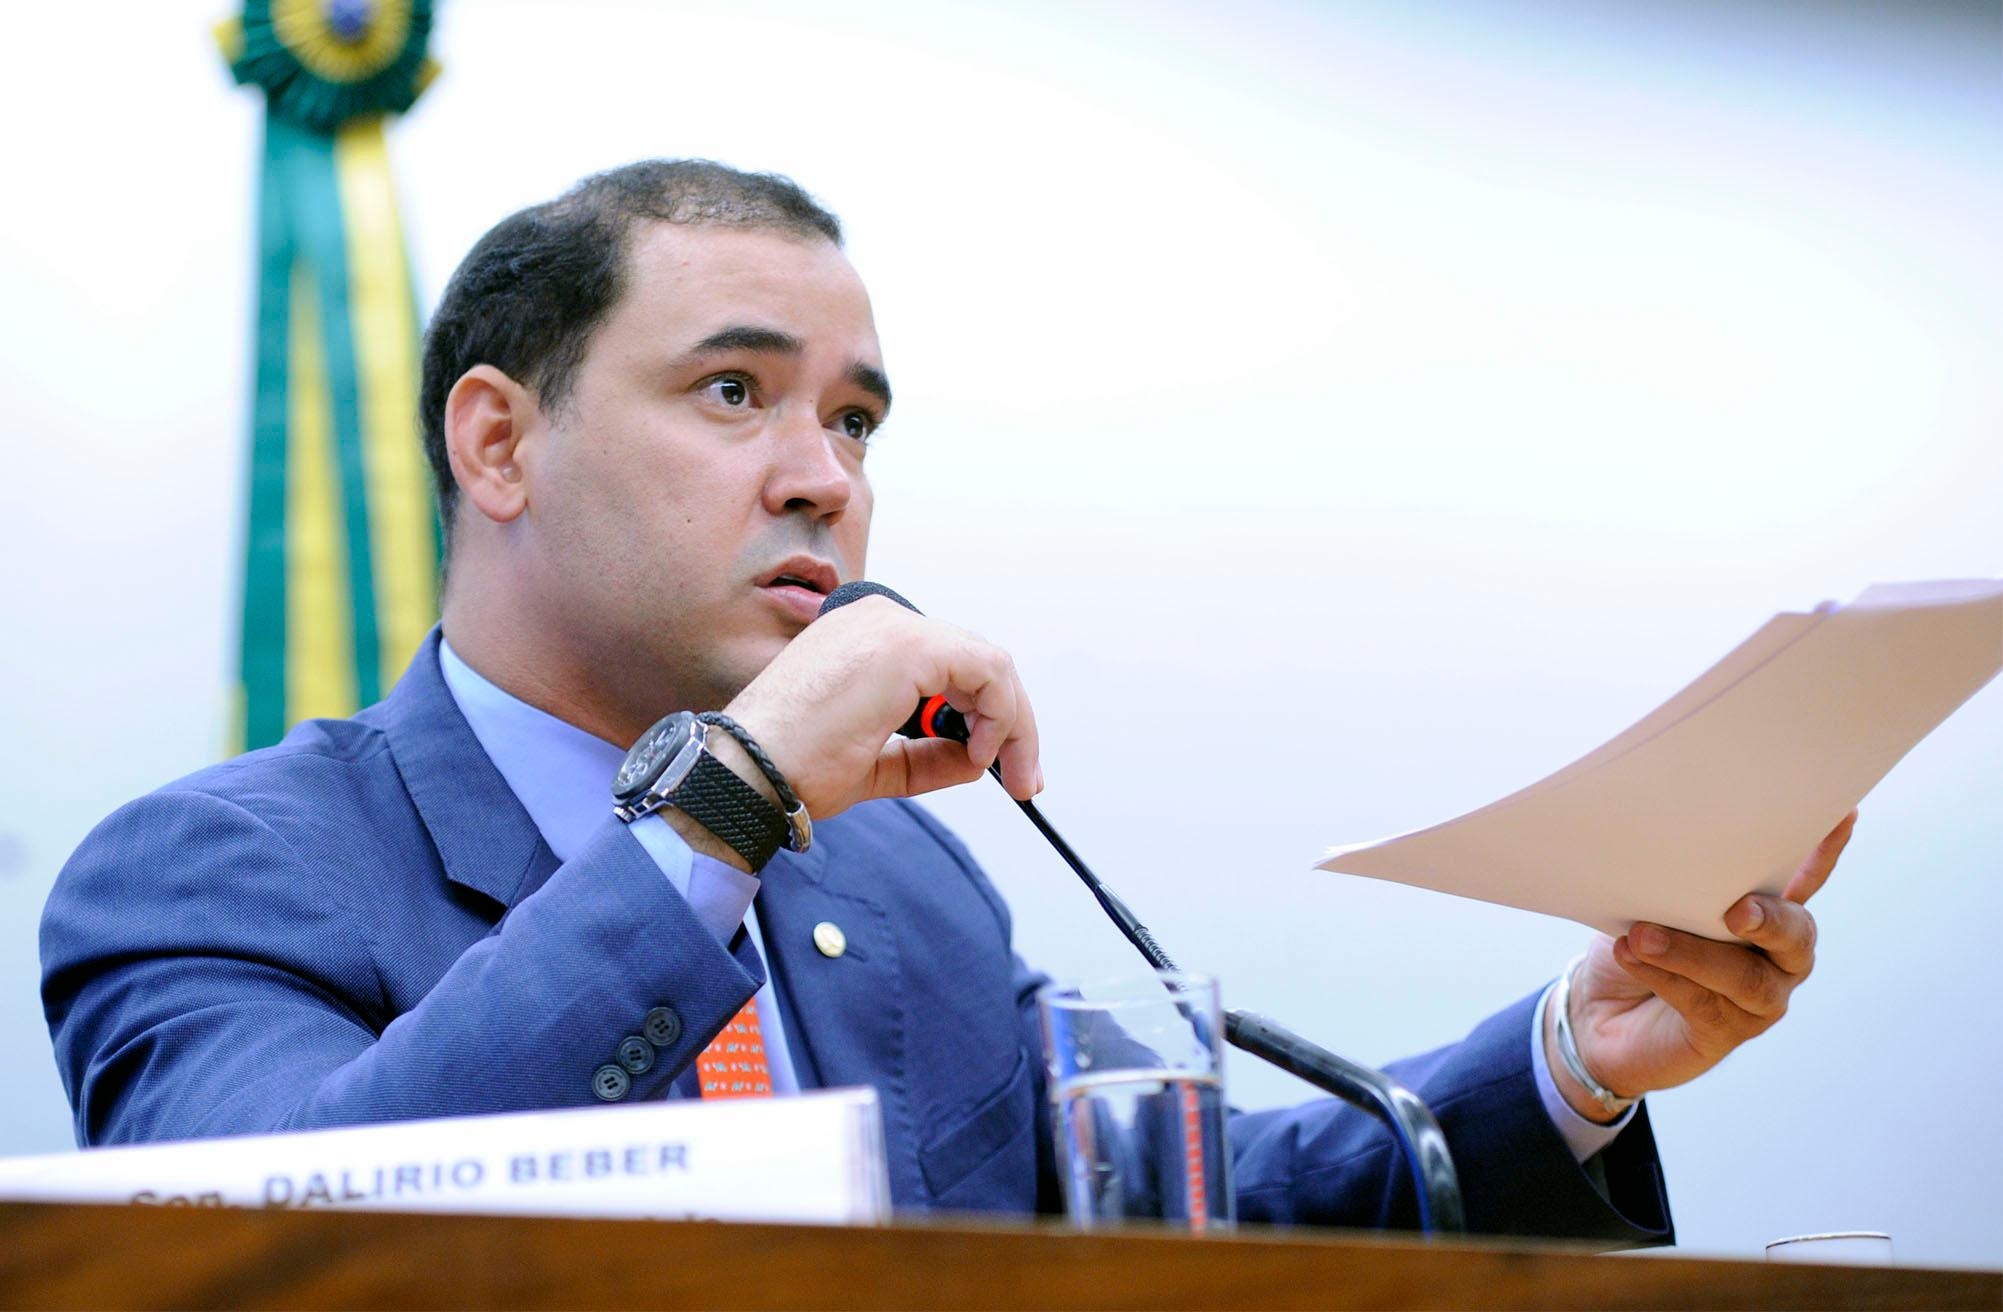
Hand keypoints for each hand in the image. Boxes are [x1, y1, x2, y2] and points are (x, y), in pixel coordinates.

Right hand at [722, 595, 1042, 820]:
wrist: (746, 772)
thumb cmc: (789, 767)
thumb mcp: (876, 763)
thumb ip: (927, 753)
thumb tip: (976, 758)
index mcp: (864, 639)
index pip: (950, 665)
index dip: (987, 714)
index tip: (1001, 765)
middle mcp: (879, 620)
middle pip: (976, 662)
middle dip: (1011, 721)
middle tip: (1025, 778)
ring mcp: (891, 627)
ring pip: (989, 664)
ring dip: (1012, 722)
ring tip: (1009, 773)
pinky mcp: (906, 646)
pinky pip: (986, 671)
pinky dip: (1000, 714)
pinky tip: (981, 752)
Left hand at [1551, 811, 1855, 1121]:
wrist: (1592, 1013)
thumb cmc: (1631, 943)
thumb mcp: (1647, 903)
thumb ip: (1671, 885)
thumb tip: (1666, 853)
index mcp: (1765, 912)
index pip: (1803, 879)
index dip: (1824, 852)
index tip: (1844, 814)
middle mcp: (1775, 957)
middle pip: (1796, 936)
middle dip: (1770, 919)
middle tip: (1737, 910)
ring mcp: (1758, 999)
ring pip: (1744, 976)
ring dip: (1691, 952)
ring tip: (1642, 935)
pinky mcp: (1725, 1033)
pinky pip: (1703, 1003)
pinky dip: (1664, 976)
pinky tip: (1630, 955)